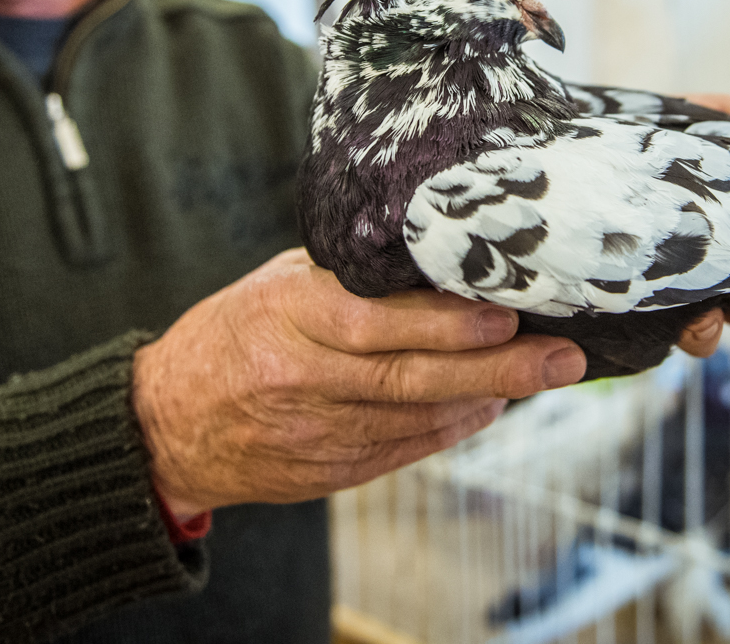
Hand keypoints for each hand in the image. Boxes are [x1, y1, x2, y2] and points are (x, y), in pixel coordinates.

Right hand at [132, 248, 586, 514]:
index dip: (445, 322)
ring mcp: (316, 433)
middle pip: (412, 376)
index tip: (505, 310)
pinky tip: (490, 406)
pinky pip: (403, 449)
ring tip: (542, 373)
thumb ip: (348, 275)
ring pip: (417, 417)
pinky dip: (452, 428)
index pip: (376, 321)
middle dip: (497, 367)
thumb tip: (437, 255)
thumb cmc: (232, 334)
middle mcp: (303, 379)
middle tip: (561, 354)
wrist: (168, 424)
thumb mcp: (277, 284)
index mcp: (287, 318)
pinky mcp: (327, 473)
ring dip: (487, 395)